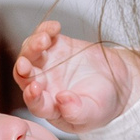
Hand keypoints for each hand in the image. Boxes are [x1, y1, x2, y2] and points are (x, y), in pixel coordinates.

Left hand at [15, 21, 139, 132]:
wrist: (116, 79)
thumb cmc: (102, 102)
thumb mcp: (93, 112)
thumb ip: (77, 111)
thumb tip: (62, 101)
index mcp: (49, 106)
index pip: (35, 103)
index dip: (32, 97)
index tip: (34, 89)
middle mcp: (43, 85)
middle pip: (25, 76)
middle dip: (23, 69)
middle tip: (24, 63)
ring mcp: (47, 64)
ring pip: (30, 54)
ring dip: (33, 46)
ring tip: (44, 39)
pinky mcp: (56, 46)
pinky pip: (45, 35)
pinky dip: (46, 29)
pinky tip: (54, 27)